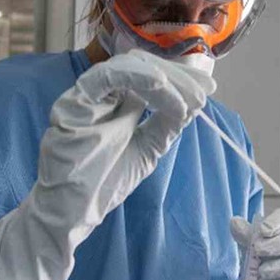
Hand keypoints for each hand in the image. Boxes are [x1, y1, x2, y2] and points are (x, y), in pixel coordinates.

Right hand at [0, 49, 216, 279]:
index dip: (181, 79)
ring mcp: (86, 97)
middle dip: (178, 77)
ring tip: (187, 99)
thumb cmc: (106, 182)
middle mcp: (102, 95)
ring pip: (127, 67)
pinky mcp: (72, 103)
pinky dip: (137, 77)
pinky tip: (161, 87)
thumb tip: (194, 101)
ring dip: (164, 79)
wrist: (74, 212)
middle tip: (204, 90)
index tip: (208, 88)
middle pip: (143, 68)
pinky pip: (104, 78)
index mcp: (118, 103)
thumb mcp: (148, 148)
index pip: (151, 78)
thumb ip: (167, 123)